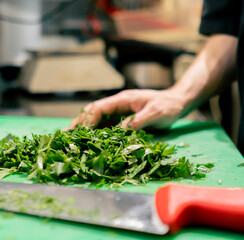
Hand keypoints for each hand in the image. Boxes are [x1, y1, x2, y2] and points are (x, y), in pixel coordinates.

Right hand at [67, 89, 185, 129]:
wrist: (177, 103)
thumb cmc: (168, 106)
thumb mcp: (155, 113)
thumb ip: (137, 121)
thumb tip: (120, 131)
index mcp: (123, 100)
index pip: (99, 108)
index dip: (88, 120)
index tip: (80, 133)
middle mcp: (119, 105)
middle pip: (94, 112)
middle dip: (80, 123)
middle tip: (66, 135)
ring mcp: (121, 112)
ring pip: (99, 120)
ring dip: (86, 129)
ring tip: (74, 140)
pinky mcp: (125, 120)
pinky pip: (108, 126)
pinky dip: (98, 133)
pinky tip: (92, 142)